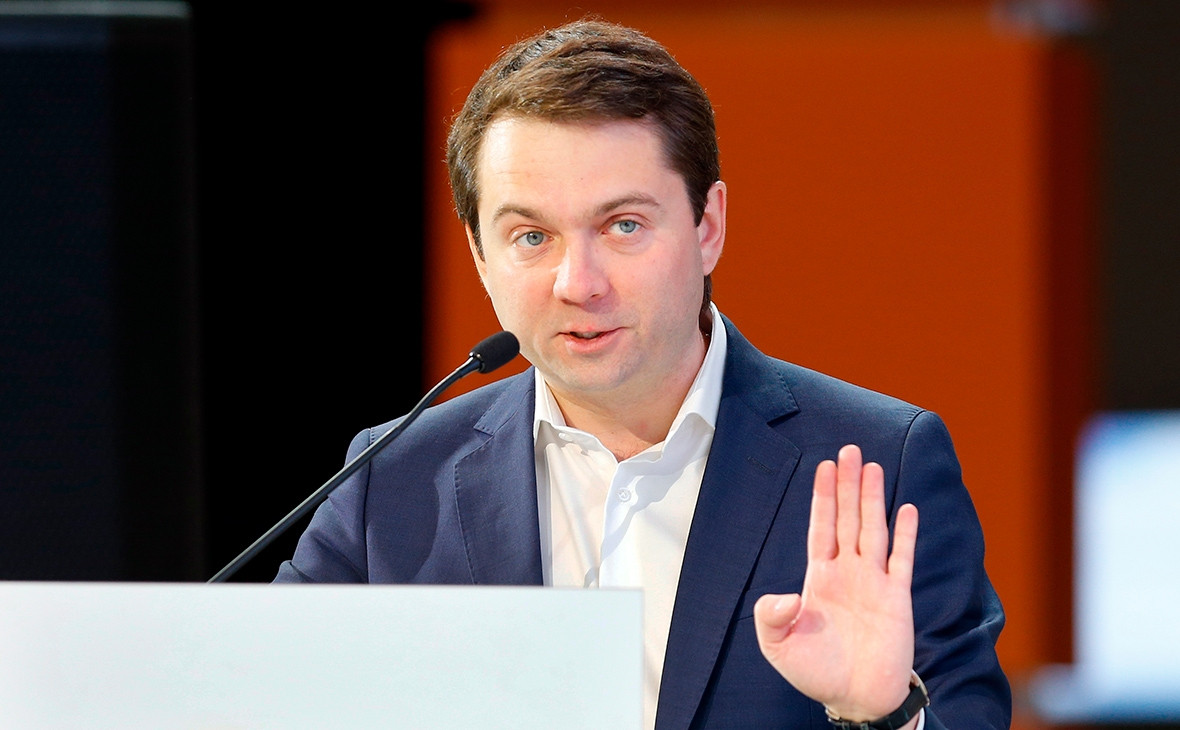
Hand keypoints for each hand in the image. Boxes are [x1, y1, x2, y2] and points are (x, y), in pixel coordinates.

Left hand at [753, 444, 919, 722]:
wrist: (856, 698)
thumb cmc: (815, 672)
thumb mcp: (778, 645)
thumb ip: (771, 616)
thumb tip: (785, 596)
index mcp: (819, 578)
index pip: (821, 527)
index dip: (822, 498)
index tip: (823, 467)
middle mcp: (847, 572)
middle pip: (848, 519)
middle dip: (847, 485)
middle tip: (848, 450)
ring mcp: (874, 582)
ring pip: (873, 530)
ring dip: (872, 499)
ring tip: (871, 466)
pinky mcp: (897, 599)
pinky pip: (902, 560)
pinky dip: (905, 534)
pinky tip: (906, 508)